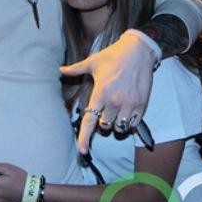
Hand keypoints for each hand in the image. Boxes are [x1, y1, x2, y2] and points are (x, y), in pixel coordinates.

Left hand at [60, 31, 154, 153]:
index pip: (90, 121)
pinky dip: (128, 123)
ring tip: (115, 112)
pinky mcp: (142, 105)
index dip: (84, 138)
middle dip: (102, 123)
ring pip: (119, 128)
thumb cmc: (114, 55)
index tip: (82, 151)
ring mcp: (129, 104)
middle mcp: (114, 101)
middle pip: (104, 127)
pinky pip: (132, 124)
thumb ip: (75, 69)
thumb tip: (60, 70)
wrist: (139, 50)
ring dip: (115, 125)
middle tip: (104, 111)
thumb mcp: (92, 62)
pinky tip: (126, 113)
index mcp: (100, 92)